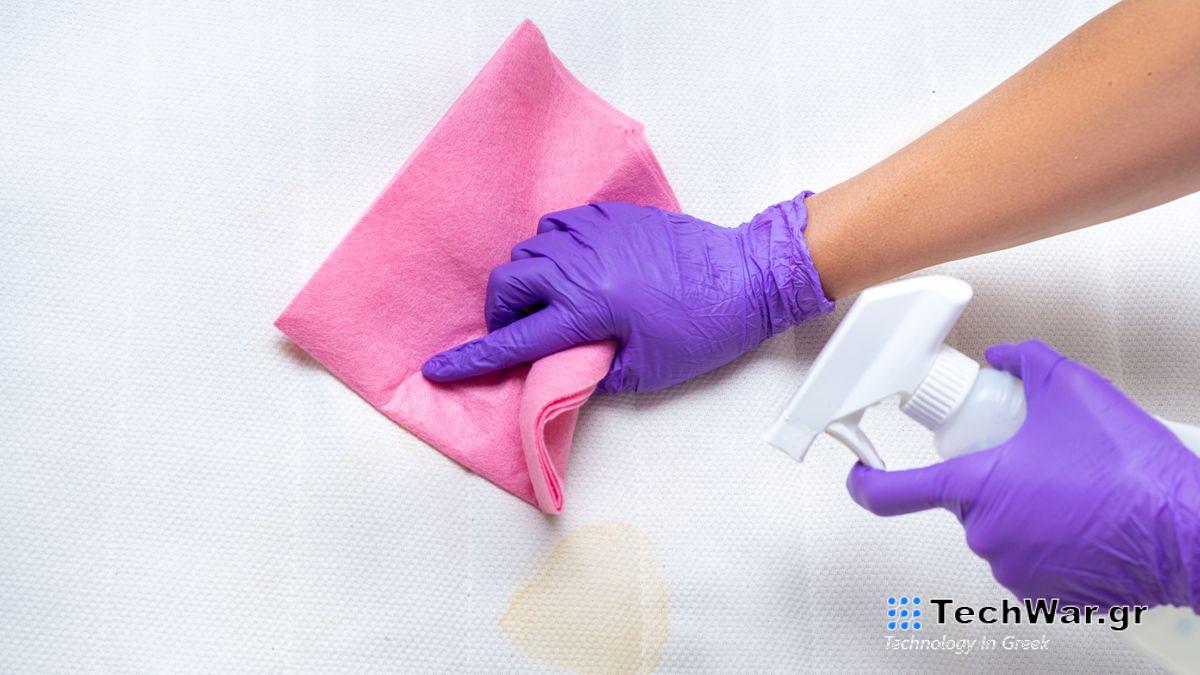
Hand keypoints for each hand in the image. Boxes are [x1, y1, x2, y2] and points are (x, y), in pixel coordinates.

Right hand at [421, 194, 832, 392]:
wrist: (745, 275)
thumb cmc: (702, 328)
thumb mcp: (645, 369)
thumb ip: (591, 371)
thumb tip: (559, 372)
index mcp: (587, 309)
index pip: (514, 340)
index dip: (472, 360)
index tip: (439, 369)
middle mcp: (580, 265)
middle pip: (507, 283)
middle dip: (501, 312)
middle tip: (520, 332)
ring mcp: (595, 234)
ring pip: (530, 249)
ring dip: (527, 279)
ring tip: (548, 301)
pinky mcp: (612, 216)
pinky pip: (559, 225)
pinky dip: (552, 249)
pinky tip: (572, 267)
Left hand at [848, 340, 1199, 610]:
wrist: (1186, 529)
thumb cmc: (1133, 472)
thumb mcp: (1073, 389)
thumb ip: (1025, 361)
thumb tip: (1005, 357)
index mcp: (978, 488)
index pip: (892, 492)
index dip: (866, 480)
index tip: (858, 472)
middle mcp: (986, 533)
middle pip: (964, 499)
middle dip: (993, 476)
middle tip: (1036, 459)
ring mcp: (1014, 568)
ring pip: (999, 527)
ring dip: (1023, 508)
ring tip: (1072, 488)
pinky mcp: (1044, 592)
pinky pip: (1028, 556)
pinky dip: (1046, 538)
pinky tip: (1082, 517)